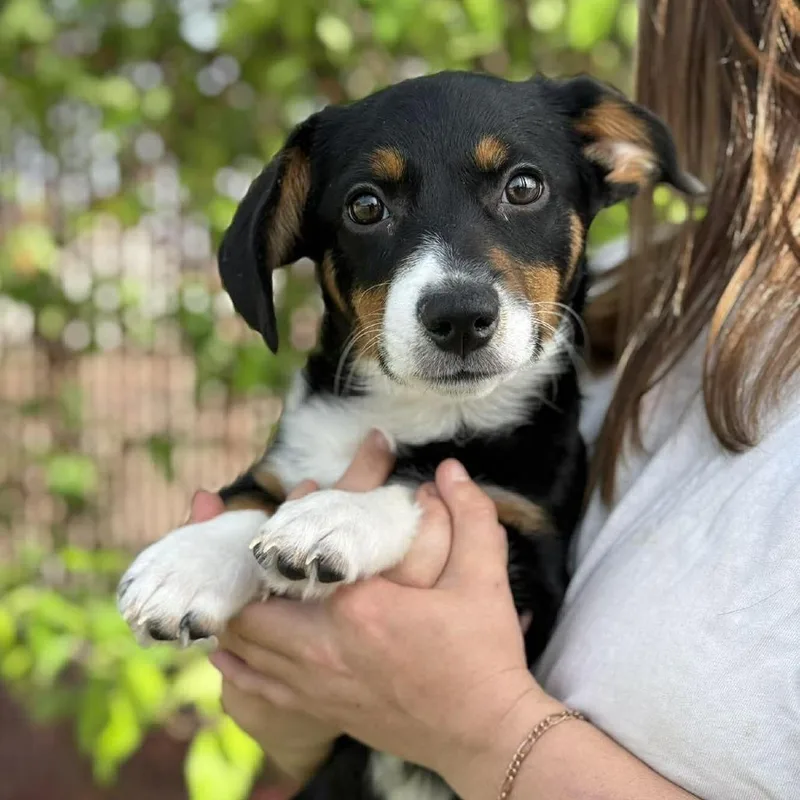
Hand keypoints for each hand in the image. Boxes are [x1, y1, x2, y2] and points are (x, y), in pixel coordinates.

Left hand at [210, 460, 560, 795]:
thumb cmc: (484, 653)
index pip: (292, 561)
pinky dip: (238, 664)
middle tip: (257, 547)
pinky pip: (256, 687)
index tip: (289, 504)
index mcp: (358, 607)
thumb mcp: (484, 578)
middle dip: (246, 574)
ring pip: (246, 647)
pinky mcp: (321, 710)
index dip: (280, 529)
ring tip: (240, 587)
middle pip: (252, 606)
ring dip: (238, 615)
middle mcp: (324, 647)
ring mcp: (317, 684)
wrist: (487, 734)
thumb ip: (470, 515)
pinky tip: (229, 652)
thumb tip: (450, 468)